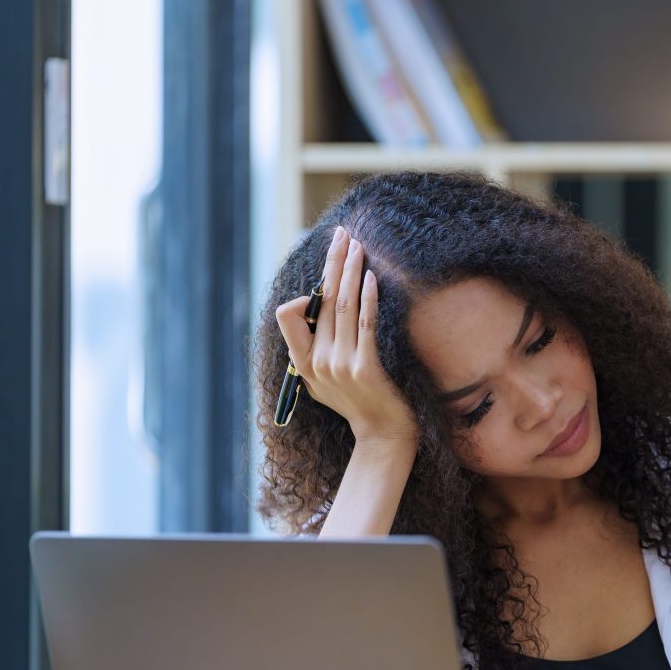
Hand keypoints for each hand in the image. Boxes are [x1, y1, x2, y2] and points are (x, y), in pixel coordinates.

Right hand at [275, 226, 417, 443]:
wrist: (383, 435)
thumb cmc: (358, 404)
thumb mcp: (323, 382)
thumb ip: (313, 351)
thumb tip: (310, 315)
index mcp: (303, 363)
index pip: (287, 315)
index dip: (304, 295)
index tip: (325, 281)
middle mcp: (317, 362)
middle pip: (320, 301)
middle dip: (331, 262)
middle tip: (341, 234)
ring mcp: (340, 365)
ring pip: (341, 306)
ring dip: (349, 271)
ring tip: (357, 245)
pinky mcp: (366, 367)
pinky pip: (365, 324)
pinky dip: (367, 297)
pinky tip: (371, 277)